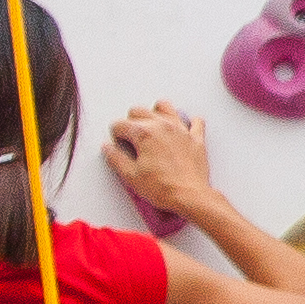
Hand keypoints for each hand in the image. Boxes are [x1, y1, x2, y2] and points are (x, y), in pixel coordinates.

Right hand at [105, 101, 216, 221]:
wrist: (189, 196)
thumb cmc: (163, 187)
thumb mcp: (130, 176)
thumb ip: (115, 158)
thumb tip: (108, 148)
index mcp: (144, 133)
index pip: (120, 124)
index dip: (116, 135)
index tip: (118, 144)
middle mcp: (162, 126)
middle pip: (140, 111)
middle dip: (131, 122)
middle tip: (131, 138)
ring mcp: (181, 130)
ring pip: (165, 107)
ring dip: (156, 113)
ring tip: (152, 126)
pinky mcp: (196, 138)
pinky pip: (195, 121)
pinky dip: (188, 122)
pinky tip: (181, 129)